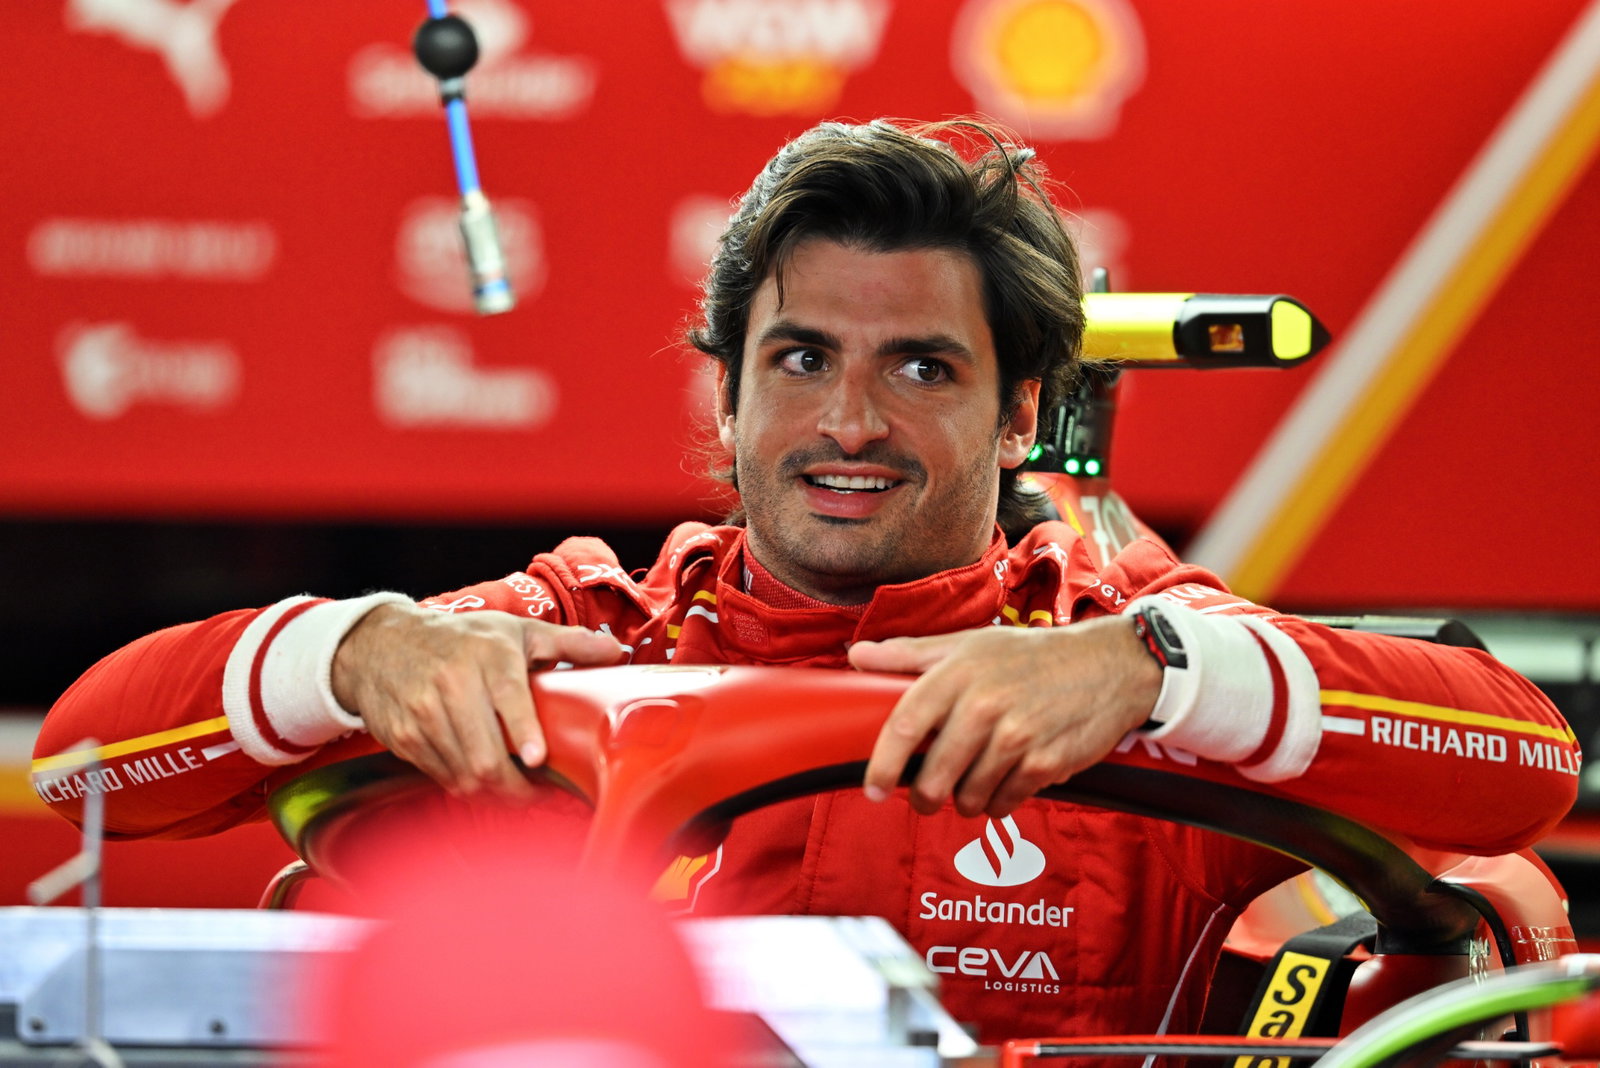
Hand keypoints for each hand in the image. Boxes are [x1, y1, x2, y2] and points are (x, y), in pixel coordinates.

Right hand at [332, 603, 624, 797]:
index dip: (522, 730)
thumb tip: (616, 651)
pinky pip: (441, 777)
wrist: (380, 644)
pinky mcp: (404, 739)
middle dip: (517, 787)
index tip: (538, 757)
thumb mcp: (515, 630)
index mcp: (488, 656)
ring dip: (494, 794)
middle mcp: (452, 685)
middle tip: (542, 795)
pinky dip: (466, 787)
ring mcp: (423, 715)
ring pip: (462, 774)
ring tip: (518, 793)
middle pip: (483, 754)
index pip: (506, 696)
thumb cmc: (461, 638)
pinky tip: (484, 783)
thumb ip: (568, 643)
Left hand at [850, 618, 1160, 817]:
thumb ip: (910, 654)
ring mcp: (1016, 738)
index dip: (882, 765)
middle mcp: (984, 705)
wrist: (1109, 667)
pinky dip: (997, 802)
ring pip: (967, 798)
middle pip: (934, 777)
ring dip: (964, 800)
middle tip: (927, 796)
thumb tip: (856, 655)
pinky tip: (1005, 780)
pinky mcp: (1044, 765)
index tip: (872, 790)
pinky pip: (1002, 804)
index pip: (903, 726)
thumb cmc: (1031, 655)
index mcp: (958, 673)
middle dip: (924, 797)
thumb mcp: (969, 644)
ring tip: (973, 781)